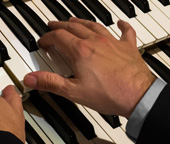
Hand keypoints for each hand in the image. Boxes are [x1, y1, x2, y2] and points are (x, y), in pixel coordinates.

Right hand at [24, 18, 155, 116]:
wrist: (139, 96)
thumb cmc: (110, 94)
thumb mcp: (74, 92)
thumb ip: (50, 83)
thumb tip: (30, 78)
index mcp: (81, 51)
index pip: (58, 37)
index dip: (47, 38)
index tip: (43, 42)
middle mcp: (96, 42)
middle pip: (74, 28)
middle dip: (61, 26)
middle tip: (53, 26)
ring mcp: (113, 42)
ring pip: (94, 26)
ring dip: (82, 22)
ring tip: (74, 21)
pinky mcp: (128, 47)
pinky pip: (125, 32)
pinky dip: (122, 26)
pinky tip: (120, 22)